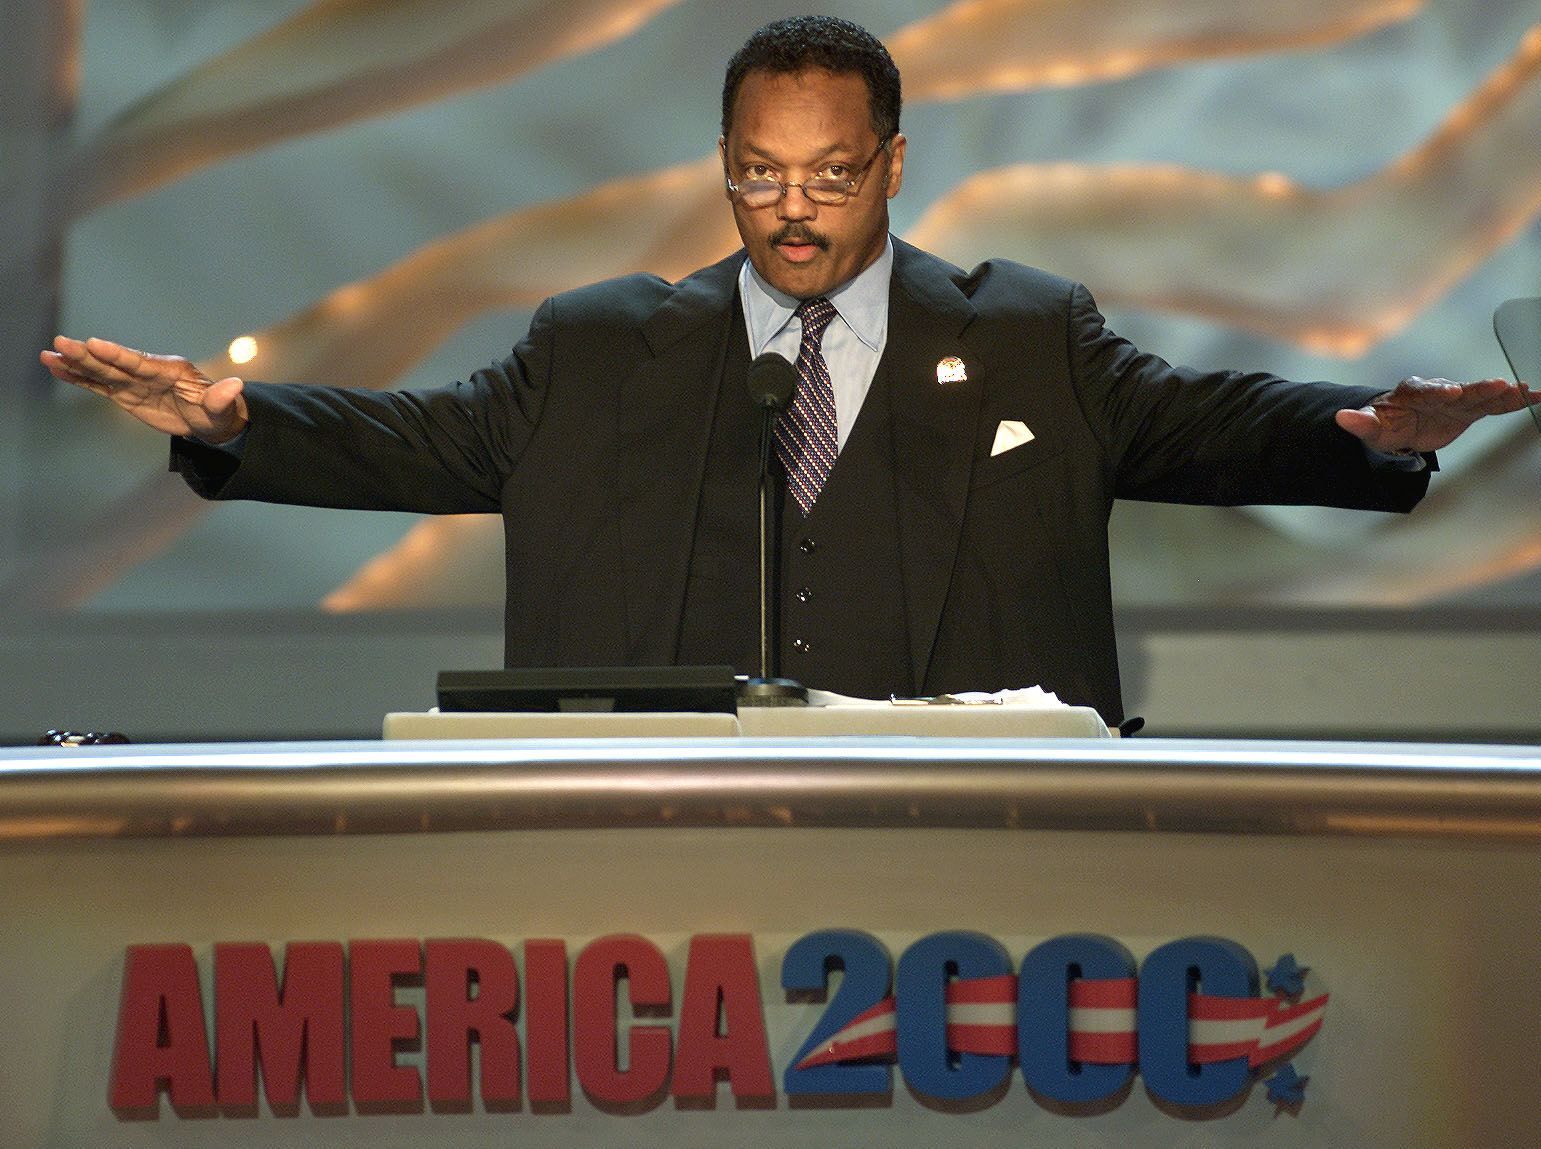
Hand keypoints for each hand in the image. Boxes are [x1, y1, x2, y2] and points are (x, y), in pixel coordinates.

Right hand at [40, 336, 248, 443]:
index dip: (117, 354)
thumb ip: (223, 398)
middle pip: (114, 363)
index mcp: (169, 371)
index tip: (95, 344)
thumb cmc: (218, 412)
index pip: (139, 362)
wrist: (211, 419)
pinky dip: (78, 377)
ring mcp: (135, 382)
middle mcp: (148, 371)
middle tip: (61, 343)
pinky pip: (99, 384)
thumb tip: (236, 386)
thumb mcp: (222, 409)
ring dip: (75, 364)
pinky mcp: (126, 393)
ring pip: (101, 372)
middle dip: (88, 355)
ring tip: (48, 355)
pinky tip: (56, 368)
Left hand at [1334, 376, 1535, 453]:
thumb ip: (1358, 423)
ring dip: (1501, 393)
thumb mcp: (1369, 427)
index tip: (1451, 392)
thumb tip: (1340, 418)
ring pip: (1481, 395)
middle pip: (1460, 389)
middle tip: (1499, 385)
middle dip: (1478, 388)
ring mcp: (1458, 399)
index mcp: (1412, 393)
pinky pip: (1495, 404)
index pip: (1425, 390)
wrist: (1399, 424)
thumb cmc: (1383, 424)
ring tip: (1524, 389)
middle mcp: (1438, 391)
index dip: (1437, 390)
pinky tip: (1537, 395)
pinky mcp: (1471, 409)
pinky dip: (1515, 400)